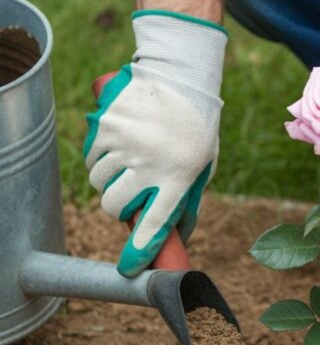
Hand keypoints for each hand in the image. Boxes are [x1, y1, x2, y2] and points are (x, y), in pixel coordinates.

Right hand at [84, 11, 226, 276]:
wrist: (182, 75)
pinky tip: (116, 148)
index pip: (154, 223)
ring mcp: (125, 144)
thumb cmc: (197, 126)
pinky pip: (91, 158)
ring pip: (99, 182)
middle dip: (117, 209)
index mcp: (178, 176)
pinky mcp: (106, 126)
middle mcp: (150, 163)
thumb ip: (188, 200)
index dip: (139, 249)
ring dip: (108, 182)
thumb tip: (178, 237)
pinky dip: (98, 159)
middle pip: (114, 206)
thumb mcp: (203, 165)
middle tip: (127, 198)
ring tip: (126, 164)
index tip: (128, 268)